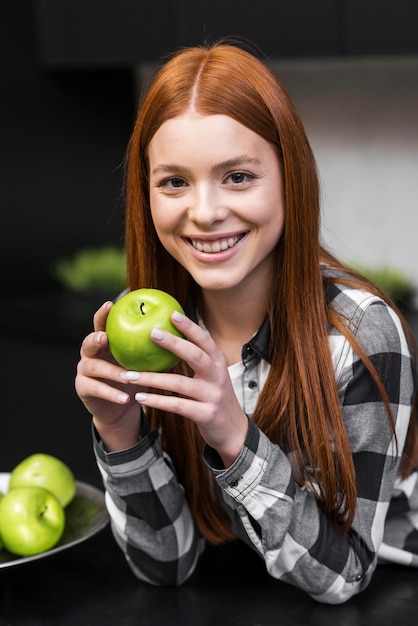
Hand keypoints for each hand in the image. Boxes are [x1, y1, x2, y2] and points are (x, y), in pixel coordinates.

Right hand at [75, 301, 144, 450]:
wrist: (119, 407)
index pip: (101, 324)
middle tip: (105, 337)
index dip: (103, 314)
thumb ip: (151, 347)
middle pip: (88, 342)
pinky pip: (97, 389)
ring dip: (112, 372)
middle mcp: (90, 353)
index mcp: (104, 342)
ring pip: (95, 368)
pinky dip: (112, 394)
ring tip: (127, 377)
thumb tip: (177, 331)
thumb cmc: (134, 379)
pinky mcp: (83, 388)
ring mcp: (84, 371)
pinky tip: (126, 398)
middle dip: (96, 338)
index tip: (110, 304)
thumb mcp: (143, 361)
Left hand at [131, 311, 248, 466]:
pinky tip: (141, 398)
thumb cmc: (214, 397)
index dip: (189, 327)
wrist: (233, 430)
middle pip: (195, 355)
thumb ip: (197, 359)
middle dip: (173, 343)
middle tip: (151, 333)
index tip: (172, 314)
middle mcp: (218, 376)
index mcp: (218, 363)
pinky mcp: (206, 414)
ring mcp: (213, 396)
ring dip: (152, 378)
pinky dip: (157, 401)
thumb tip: (170, 336)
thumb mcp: (211, 376)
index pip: (204, 340)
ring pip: (180, 383)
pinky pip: (177, 406)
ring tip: (129, 375)